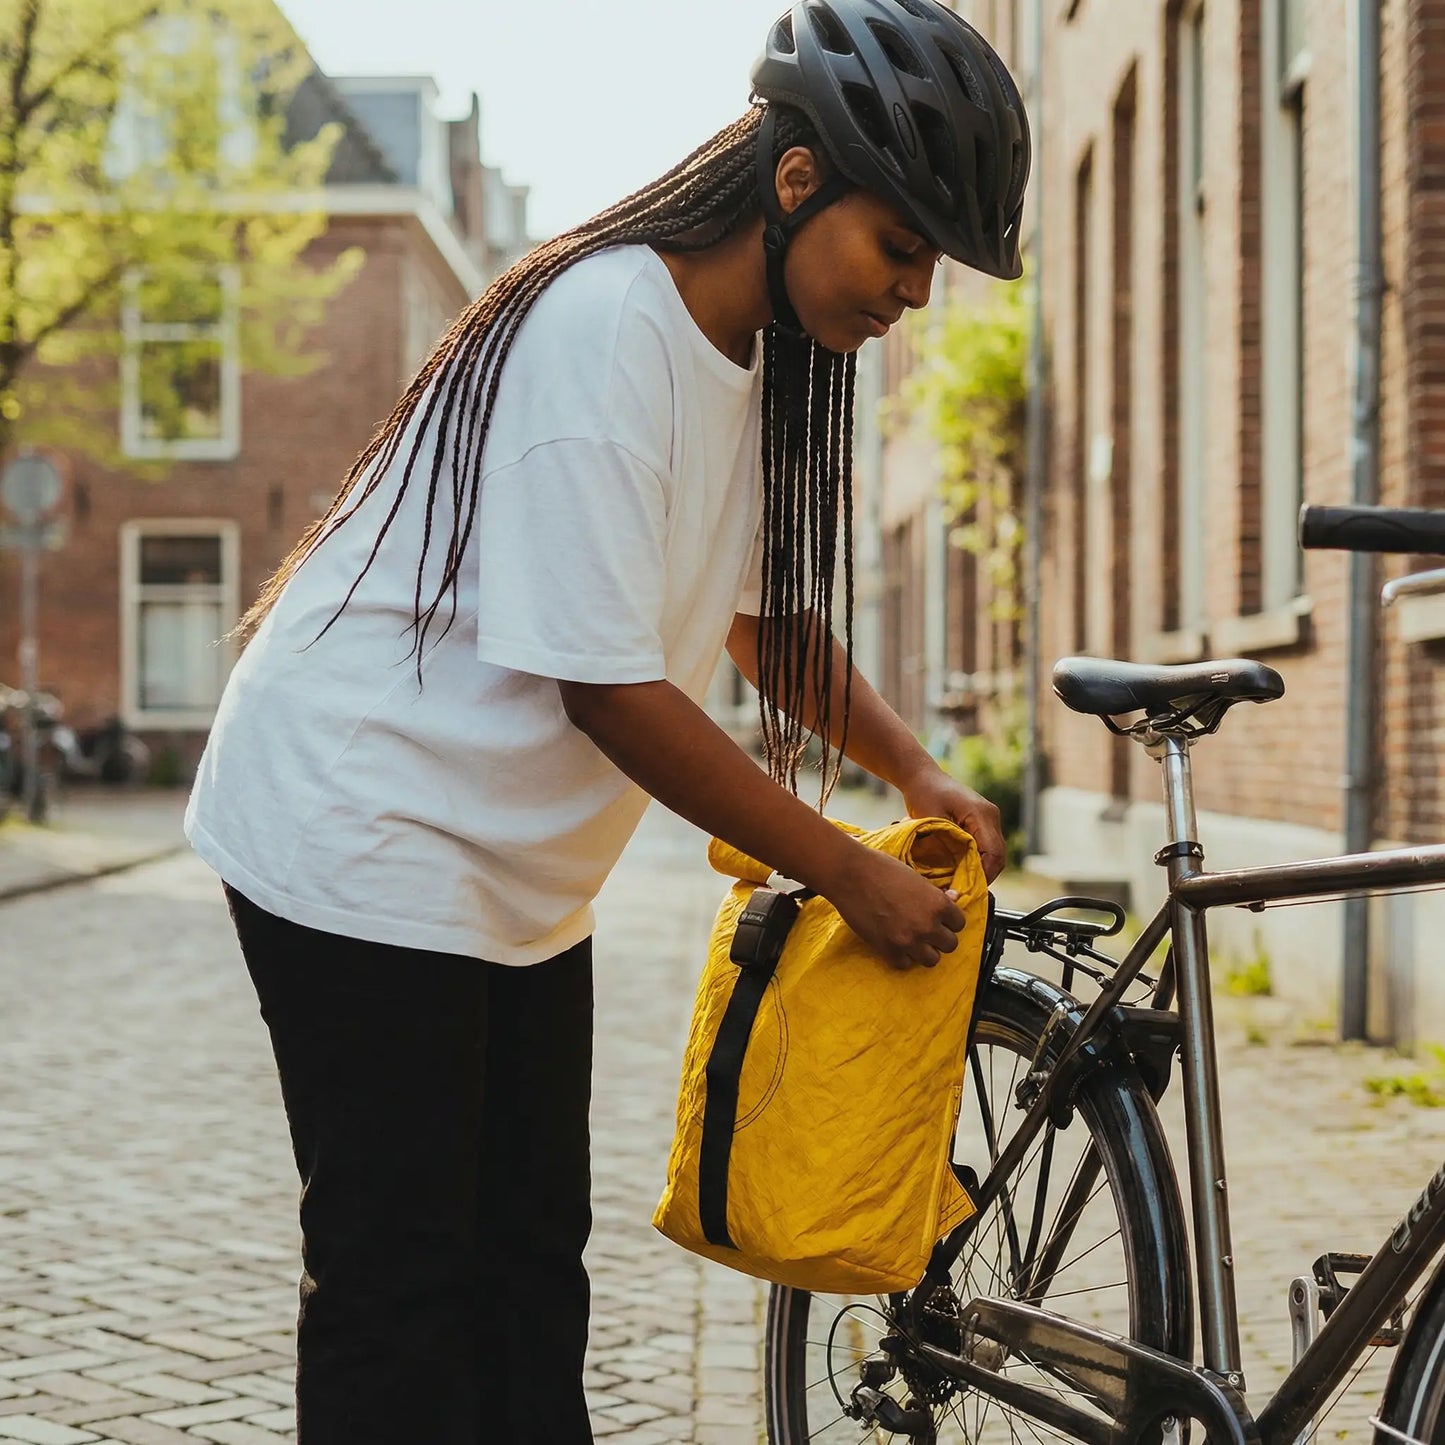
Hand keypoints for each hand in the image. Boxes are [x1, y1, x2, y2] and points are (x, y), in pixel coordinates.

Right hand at [826, 844, 966, 970]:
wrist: (850, 874)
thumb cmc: (882, 869)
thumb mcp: (915, 877)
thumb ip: (936, 893)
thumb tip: (954, 897)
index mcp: (938, 904)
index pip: (959, 924)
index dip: (948, 920)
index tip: (938, 918)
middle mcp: (928, 925)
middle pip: (950, 945)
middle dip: (938, 937)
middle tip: (925, 929)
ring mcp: (908, 941)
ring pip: (932, 960)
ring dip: (923, 950)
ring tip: (911, 939)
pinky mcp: (888, 950)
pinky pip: (905, 964)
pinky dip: (901, 956)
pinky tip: (894, 943)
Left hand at [898, 764, 1006, 882]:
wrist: (922, 776)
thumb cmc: (923, 793)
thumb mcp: (931, 820)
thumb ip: (945, 845)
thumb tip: (953, 874)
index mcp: (982, 814)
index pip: (994, 853)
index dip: (984, 875)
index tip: (967, 888)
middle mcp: (991, 816)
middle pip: (999, 856)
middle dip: (984, 875)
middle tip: (964, 889)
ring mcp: (989, 818)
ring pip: (995, 853)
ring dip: (981, 868)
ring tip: (963, 882)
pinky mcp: (983, 821)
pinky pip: (987, 846)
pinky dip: (978, 859)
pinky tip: (962, 868)